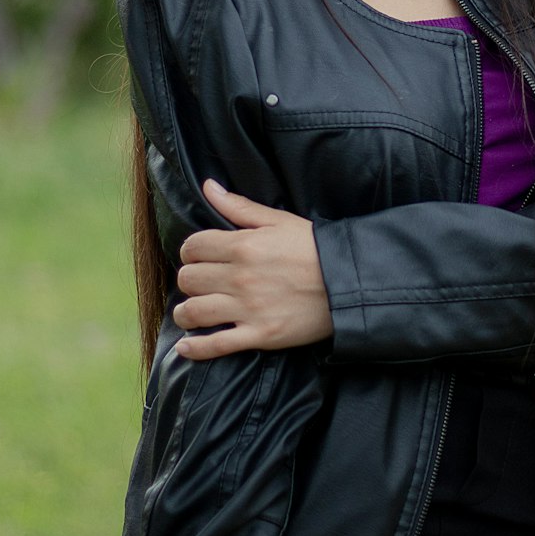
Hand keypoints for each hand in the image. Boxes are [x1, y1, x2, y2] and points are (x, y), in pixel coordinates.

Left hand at [173, 180, 332, 359]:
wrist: (348, 282)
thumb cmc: (314, 248)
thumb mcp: (279, 220)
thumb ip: (239, 206)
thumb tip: (208, 186)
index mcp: (243, 245)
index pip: (193, 247)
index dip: (191, 252)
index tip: (198, 257)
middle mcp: (240, 277)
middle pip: (189, 279)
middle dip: (190, 280)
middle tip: (200, 283)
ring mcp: (248, 308)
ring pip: (194, 312)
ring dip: (186, 312)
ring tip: (190, 312)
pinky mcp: (260, 335)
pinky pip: (216, 345)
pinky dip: (195, 348)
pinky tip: (186, 346)